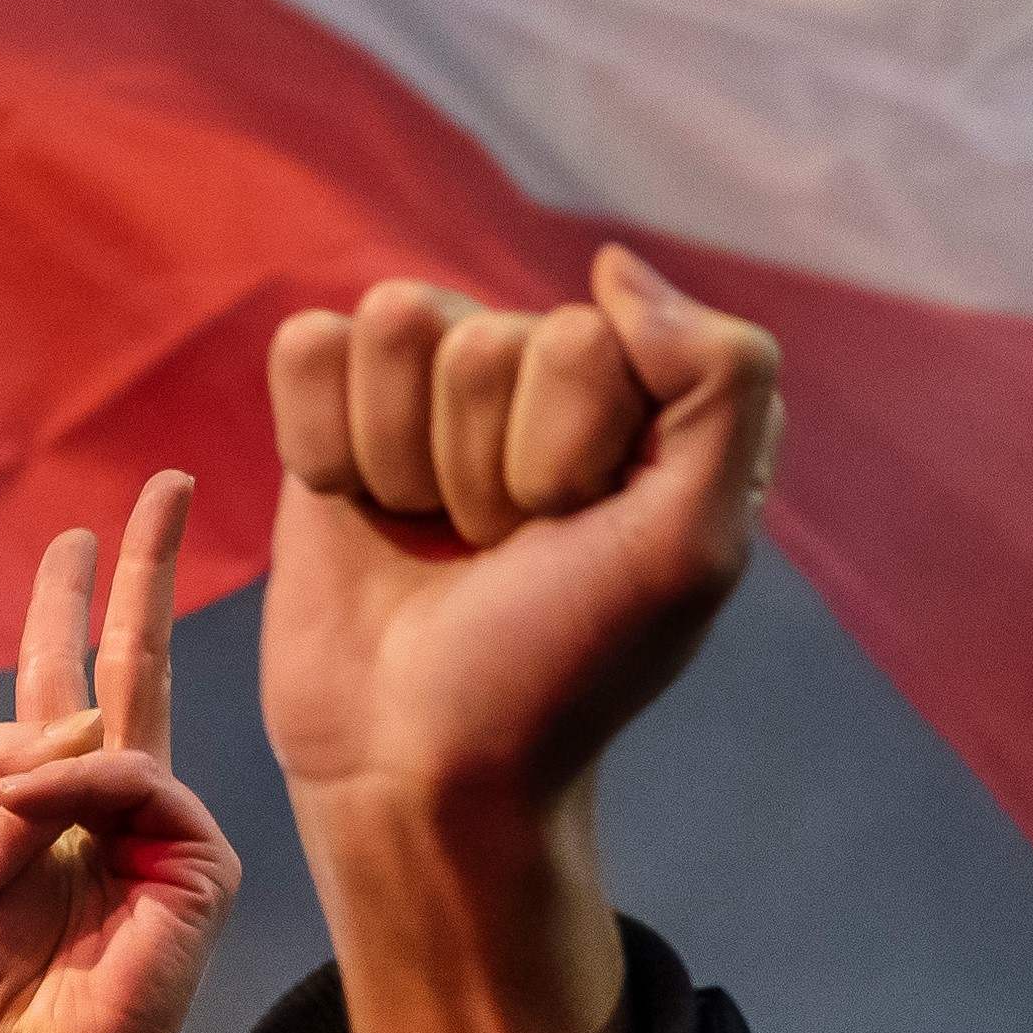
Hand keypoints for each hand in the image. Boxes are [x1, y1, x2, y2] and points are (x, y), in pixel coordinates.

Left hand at [0, 469, 234, 1032]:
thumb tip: (74, 721)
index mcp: (49, 791)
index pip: (67, 675)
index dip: (68, 603)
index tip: (76, 537)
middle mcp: (115, 795)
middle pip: (135, 657)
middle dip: (141, 570)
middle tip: (162, 482)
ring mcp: (164, 822)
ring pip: (99, 735)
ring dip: (21, 801)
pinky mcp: (200, 857)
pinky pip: (134, 781)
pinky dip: (71, 804)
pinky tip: (32, 853)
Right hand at [255, 247, 780, 1032]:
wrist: (424, 766)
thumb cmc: (563, 669)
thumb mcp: (694, 549)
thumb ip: (721, 385)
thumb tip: (611, 266)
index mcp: (647, 392)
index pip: (583, 339)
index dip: (562, 457)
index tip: (568, 543)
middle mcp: (546, 369)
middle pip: (482, 336)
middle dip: (477, 470)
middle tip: (495, 556)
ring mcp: (437, 384)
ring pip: (394, 325)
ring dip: (401, 458)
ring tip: (434, 538)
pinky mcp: (338, 410)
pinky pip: (311, 343)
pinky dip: (324, 443)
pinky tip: (359, 509)